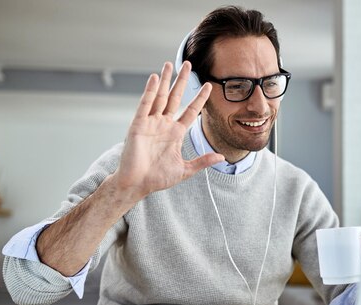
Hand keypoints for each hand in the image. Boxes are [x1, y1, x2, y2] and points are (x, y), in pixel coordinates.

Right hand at [111, 61, 223, 201]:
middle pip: (175, 97)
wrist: (137, 184)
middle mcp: (163, 124)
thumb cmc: (157, 178)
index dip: (199, 99)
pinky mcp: (138, 125)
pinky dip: (149, 91)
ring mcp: (151, 123)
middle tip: (188, 64)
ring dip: (165, 80)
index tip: (209, 87)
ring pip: (160, 96)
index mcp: (175, 133)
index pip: (191, 111)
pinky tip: (154, 78)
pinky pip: (145, 105)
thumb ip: (202, 162)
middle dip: (182, 81)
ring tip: (170, 63)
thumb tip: (222, 158)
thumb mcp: (185, 169)